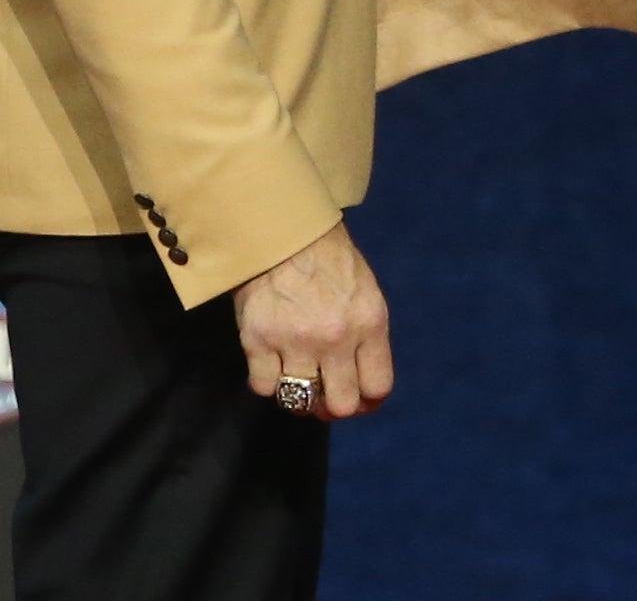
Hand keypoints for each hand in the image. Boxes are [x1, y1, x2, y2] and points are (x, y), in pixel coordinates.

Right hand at [234, 219, 392, 419]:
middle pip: (341, 405)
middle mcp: (336, 338)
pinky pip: (264, 387)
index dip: (368, 403)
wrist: (284, 230)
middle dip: (332, 407)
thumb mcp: (366, 294)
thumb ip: (367, 337)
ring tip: (297, 379)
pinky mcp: (257, 340)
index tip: (358, 402)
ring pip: (299, 401)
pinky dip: (267, 381)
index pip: (378, 387)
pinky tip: (272, 363)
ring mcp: (294, 341)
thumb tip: (363, 384)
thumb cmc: (330, 261)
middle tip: (323, 397)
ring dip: (299, 396)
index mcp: (370, 323)